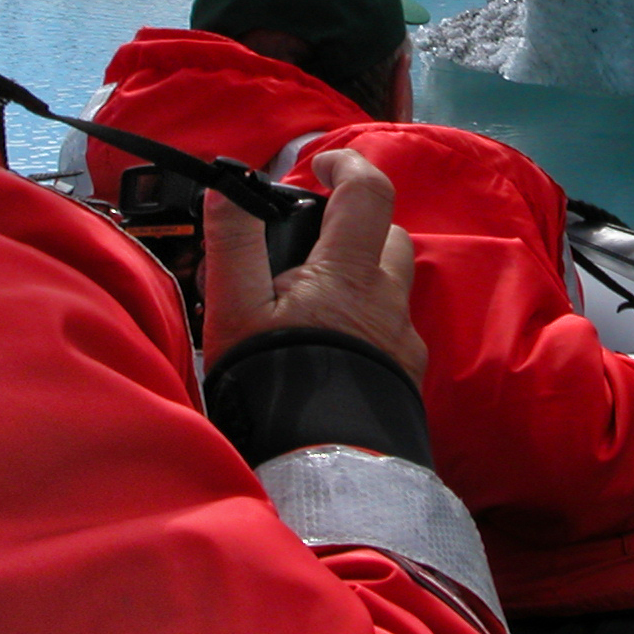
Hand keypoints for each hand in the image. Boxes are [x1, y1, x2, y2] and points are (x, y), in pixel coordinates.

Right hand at [203, 149, 424, 383]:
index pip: (368, 191)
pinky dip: (370, 324)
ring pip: (394, 287)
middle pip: (390, 237)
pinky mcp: (407, 378)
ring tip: (320, 301)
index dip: (347, 164)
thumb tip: (226, 188)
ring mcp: (403, 341)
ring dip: (366, 278)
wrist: (320, 469)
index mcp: (351, 272)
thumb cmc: (275, 382)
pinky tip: (337, 349)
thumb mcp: (236, 310)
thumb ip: (233, 243)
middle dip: (358, 227)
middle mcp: (389, 299)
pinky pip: (395, 332)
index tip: (320, 164)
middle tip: (313, 245)